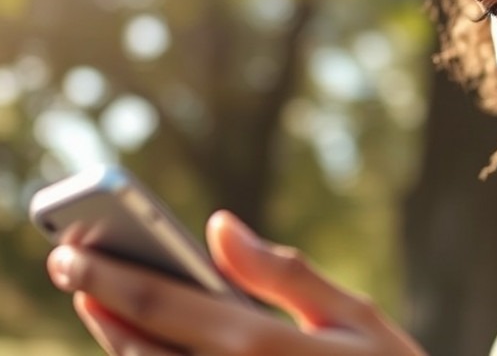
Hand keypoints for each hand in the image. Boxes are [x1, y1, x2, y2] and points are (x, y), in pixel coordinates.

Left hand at [46, 210, 424, 355]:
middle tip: (71, 265)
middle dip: (100, 303)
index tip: (72, 250)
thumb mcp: (352, 315)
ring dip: (115, 338)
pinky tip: (144, 343)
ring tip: (99, 302)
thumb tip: (220, 226)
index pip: (167, 303)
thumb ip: (282, 272)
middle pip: (141, 346)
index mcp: (264, 346)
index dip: (111, 274)